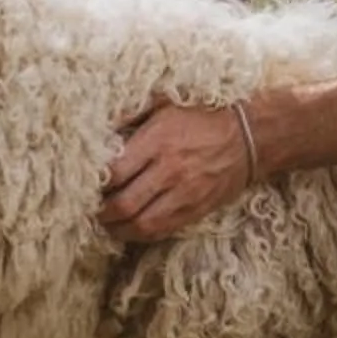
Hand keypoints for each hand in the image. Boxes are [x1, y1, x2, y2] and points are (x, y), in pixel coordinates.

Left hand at [100, 100, 251, 244]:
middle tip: (90, 209)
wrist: (249, 137)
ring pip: (140, 224)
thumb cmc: (203, 116)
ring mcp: (183, 194)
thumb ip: (131, 112)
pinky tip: (129, 228)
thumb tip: (101, 124)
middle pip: (123, 204)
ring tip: (106, 222)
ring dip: (117, 228)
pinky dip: (139, 234)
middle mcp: (169, 169)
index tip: (87, 183)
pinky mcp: (195, 210)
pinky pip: (160, 231)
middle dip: (101, 212)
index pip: (114, 172)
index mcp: (158, 139)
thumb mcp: (166, 103)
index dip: (95, 183)